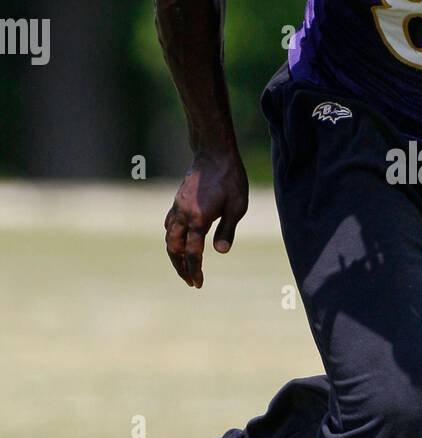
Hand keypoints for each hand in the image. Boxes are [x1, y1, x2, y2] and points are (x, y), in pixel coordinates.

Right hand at [164, 150, 248, 287]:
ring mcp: (178, 207)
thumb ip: (227, 230)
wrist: (214, 154)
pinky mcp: (177, 201)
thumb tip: (220, 253)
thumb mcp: (237, 206)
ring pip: (168, 237)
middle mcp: (183, 215)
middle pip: (174, 248)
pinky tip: (178, 242)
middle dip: (180, 267)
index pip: (193, 252)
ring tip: (183, 266)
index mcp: (198, 219)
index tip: (198, 283)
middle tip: (189, 281)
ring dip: (174, 254)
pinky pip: (169, 224)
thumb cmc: (231, 179)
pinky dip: (172, 237)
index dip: (195, 270)